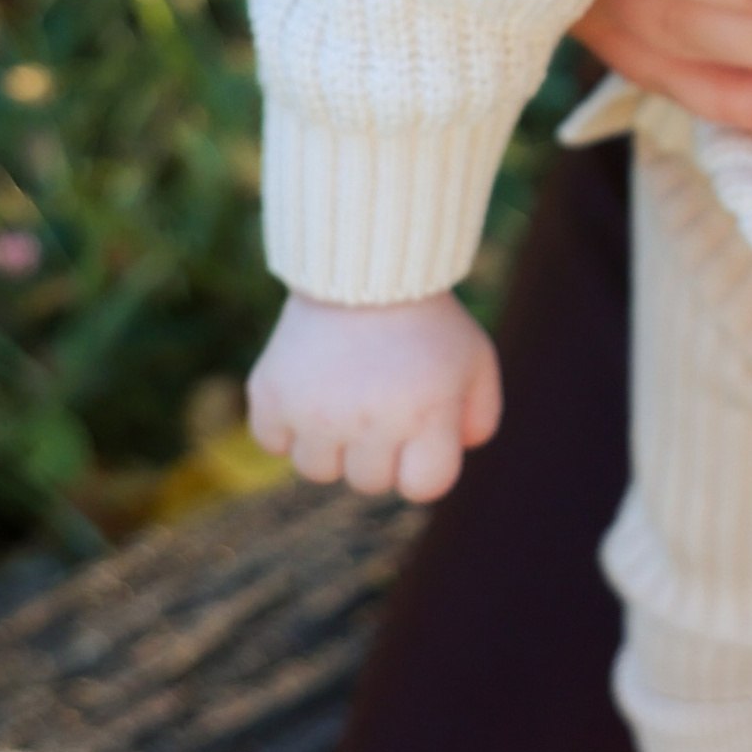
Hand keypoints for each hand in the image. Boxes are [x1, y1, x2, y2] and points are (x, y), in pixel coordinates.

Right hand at [247, 291, 502, 500]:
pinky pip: (272, 442)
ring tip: (342, 391)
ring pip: (316, 470)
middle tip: (379, 397)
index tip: (418, 429)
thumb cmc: (425, 320)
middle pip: (368, 482)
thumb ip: (480, 418)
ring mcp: (316, 411)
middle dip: (376, 450)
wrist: (363, 264)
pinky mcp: (271, 395)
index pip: (423, 487)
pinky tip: (307, 388)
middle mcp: (371, 420)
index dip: (422, 464)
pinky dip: (285, 423)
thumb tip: (454, 456)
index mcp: (427, 413)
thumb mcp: (475, 360)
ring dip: (330, 441)